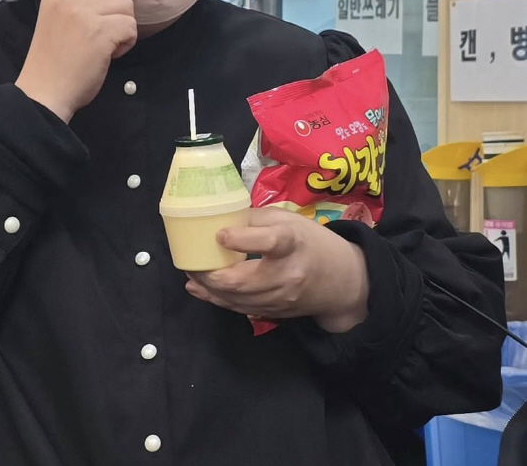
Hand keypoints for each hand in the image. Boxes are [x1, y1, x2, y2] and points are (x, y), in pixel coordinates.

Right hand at [15, 0, 136, 121]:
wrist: (45, 91)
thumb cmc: (52, 60)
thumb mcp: (56, 17)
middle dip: (118, 11)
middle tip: (104, 33)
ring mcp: (85, 13)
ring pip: (126, 7)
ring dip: (123, 27)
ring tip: (107, 44)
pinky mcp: (101, 32)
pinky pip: (131, 26)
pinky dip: (127, 42)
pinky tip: (112, 53)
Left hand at [185, 208, 369, 332]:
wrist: (342, 281)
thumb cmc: (311, 242)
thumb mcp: (288, 220)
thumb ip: (255, 219)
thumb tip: (220, 219)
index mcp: (292, 243)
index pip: (268, 242)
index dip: (240, 240)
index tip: (219, 234)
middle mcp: (286, 274)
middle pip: (243, 281)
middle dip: (210, 274)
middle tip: (190, 261)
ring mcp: (280, 298)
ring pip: (237, 299)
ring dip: (209, 287)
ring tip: (190, 272)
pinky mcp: (274, 312)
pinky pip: (239, 309)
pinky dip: (217, 299)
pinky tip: (200, 288)